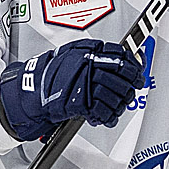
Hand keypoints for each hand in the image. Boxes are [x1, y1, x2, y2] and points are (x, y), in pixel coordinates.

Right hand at [0, 39, 143, 142]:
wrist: (31, 90)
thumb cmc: (50, 73)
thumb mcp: (72, 52)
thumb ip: (93, 52)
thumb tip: (119, 56)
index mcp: (88, 52)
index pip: (120, 56)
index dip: (133, 66)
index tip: (137, 73)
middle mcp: (88, 66)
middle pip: (122, 76)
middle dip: (130, 86)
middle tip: (130, 91)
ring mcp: (85, 85)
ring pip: (115, 95)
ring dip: (119, 104)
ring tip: (116, 106)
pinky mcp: (80, 103)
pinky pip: (103, 112)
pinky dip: (107, 117)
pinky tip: (105, 116)